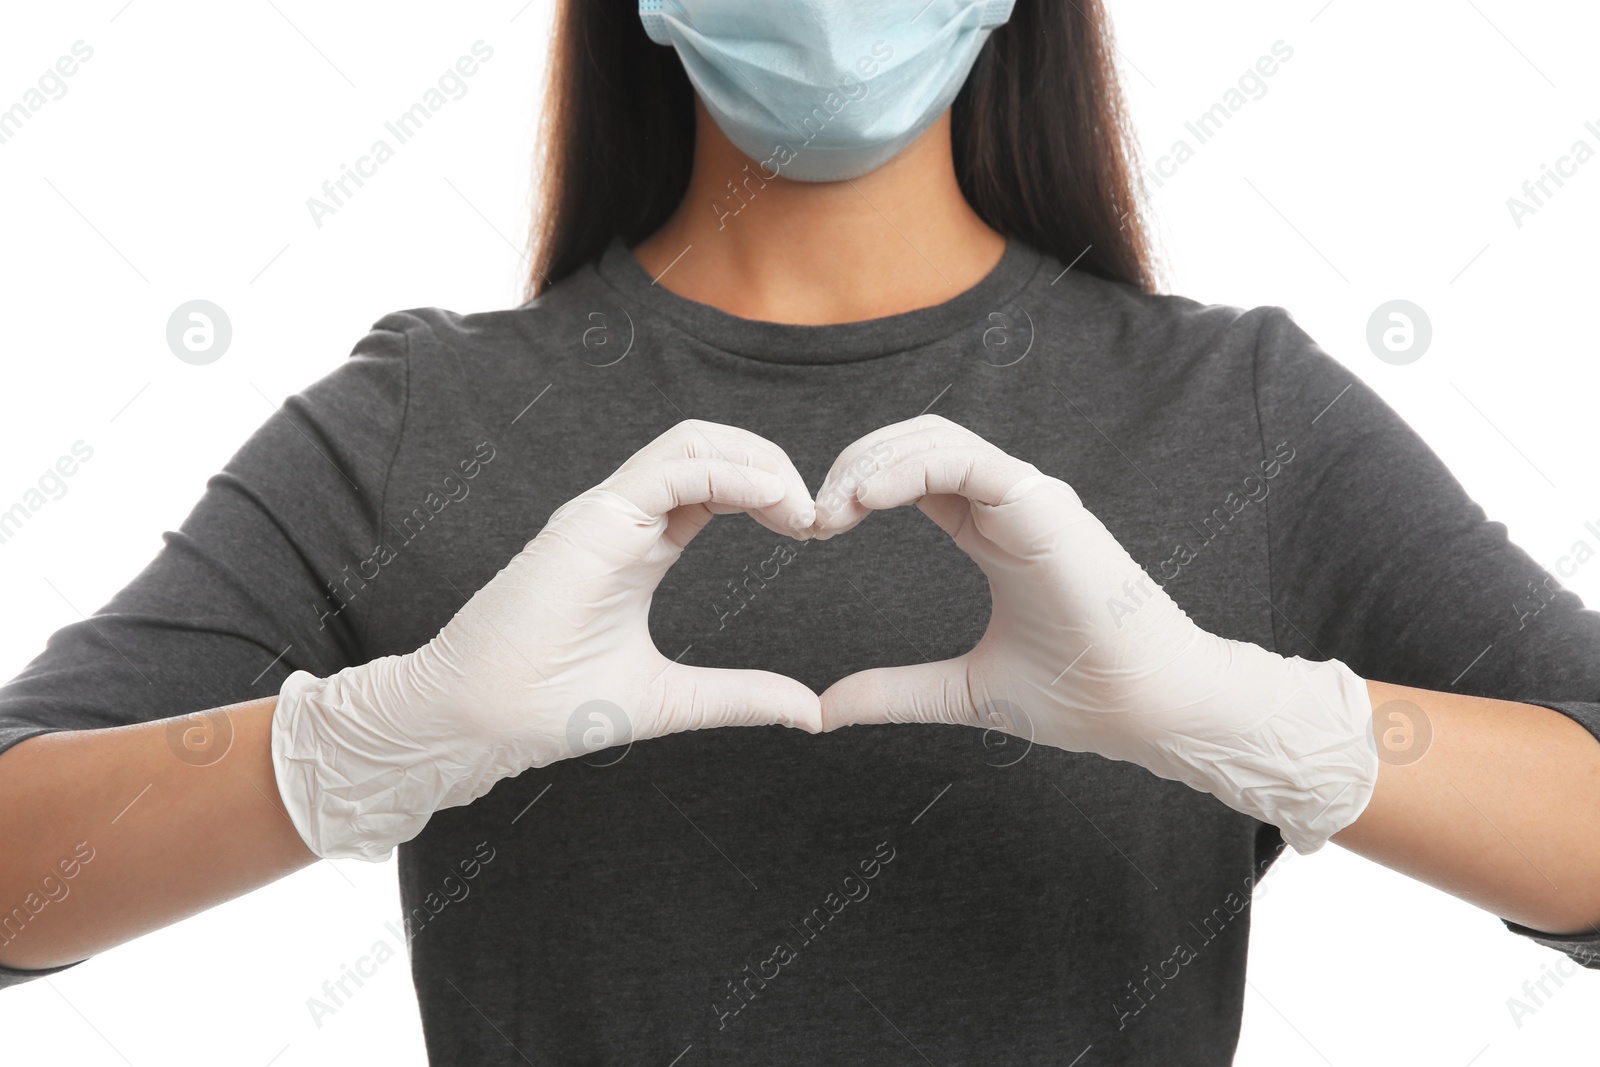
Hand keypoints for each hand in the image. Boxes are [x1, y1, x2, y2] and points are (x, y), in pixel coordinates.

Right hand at [272, 420, 823, 860]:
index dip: (774, 493)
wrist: (478, 723)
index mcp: (643, 543)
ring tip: (800, 510)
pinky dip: (731, 473)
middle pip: (714, 447)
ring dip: (761, 462)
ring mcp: (606, 512)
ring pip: (694, 441)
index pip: (718, 481)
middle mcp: (625, 515)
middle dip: (776, 467)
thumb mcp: (675, 700)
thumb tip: (812, 713)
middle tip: (819, 518)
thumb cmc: (553, 706)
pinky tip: (772, 502)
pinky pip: (671, 468)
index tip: (815, 533)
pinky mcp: (592, 521)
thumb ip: (742, 697)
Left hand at [811, 415, 1376, 853]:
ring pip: (938, 440)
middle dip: (854, 465)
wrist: (1151, 712)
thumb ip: (895, 692)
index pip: (915, 475)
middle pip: (917, 443)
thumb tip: (825, 710)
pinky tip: (865, 498)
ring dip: (872, 462)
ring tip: (829, 507)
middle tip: (810, 514)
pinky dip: (910, 468)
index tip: (815, 529)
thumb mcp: (962, 692)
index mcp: (995, 532)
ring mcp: (1032, 499)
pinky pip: (969, 463)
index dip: (859, 487)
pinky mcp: (1046, 507)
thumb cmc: (1081, 696)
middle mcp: (1012, 504)